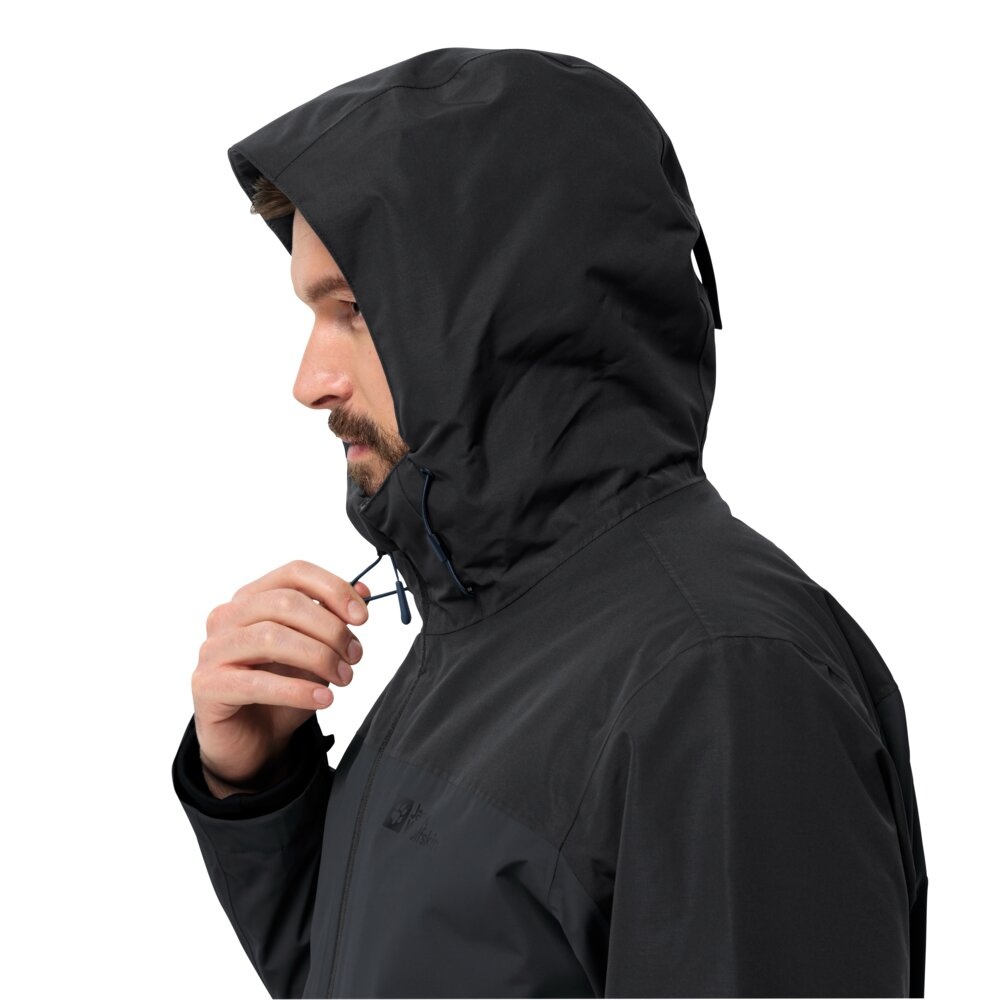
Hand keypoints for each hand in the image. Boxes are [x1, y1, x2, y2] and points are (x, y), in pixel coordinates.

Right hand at [191, 559, 370, 787]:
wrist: (253, 742)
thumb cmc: (281, 691)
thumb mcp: (315, 652)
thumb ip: (333, 620)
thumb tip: (363, 591)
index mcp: (252, 598)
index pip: (294, 573)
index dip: (333, 589)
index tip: (362, 617)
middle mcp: (227, 617)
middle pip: (285, 603)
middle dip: (330, 629)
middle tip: (354, 656)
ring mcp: (213, 650)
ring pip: (270, 637)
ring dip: (317, 656)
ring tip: (343, 677)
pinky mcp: (207, 686)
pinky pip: (256, 682)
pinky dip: (296, 690)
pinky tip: (323, 699)